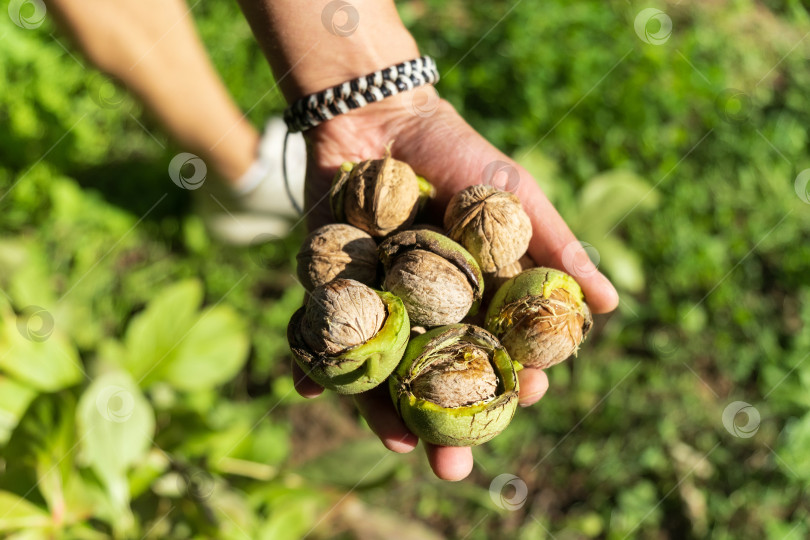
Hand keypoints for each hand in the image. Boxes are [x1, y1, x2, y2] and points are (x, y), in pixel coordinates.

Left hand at [291, 90, 618, 480]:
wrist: (380, 114)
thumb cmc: (457, 152)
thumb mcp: (513, 194)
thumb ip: (556, 244)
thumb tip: (610, 304)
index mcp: (473, 296)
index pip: (496, 350)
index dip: (512, 376)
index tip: (528, 398)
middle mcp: (424, 310)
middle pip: (437, 375)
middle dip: (447, 420)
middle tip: (456, 465)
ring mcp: (375, 304)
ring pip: (381, 369)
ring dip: (383, 411)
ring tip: (397, 443)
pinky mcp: (327, 289)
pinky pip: (318, 333)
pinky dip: (311, 361)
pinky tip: (309, 388)